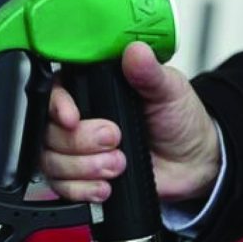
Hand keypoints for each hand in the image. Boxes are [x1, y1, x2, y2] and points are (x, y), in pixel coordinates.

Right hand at [41, 42, 219, 203]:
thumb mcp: (168, 90)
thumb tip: (136, 51)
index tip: (72, 118)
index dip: (57, 107)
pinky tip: (106, 186)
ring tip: (117, 165)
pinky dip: (82, 189)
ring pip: (50, 160)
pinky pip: (61, 187)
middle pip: (49, 130)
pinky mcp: (80, 177)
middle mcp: (78, 118)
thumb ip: (148, 72)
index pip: (54, 92)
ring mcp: (76, 149)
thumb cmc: (178, 119)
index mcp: (92, 88)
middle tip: (114, 140)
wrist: (193, 161)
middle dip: (80, 142)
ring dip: (83, 168)